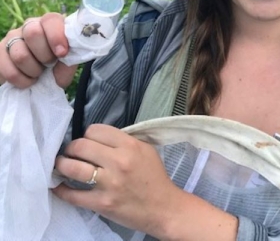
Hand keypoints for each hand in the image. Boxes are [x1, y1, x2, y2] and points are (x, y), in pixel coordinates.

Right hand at [0, 13, 76, 88]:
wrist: (35, 78)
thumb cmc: (55, 67)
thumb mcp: (66, 65)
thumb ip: (69, 61)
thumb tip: (65, 58)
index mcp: (50, 24)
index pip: (51, 20)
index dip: (56, 37)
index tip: (62, 54)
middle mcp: (30, 26)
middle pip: (33, 33)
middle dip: (45, 55)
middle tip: (49, 64)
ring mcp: (12, 38)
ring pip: (20, 55)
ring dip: (34, 70)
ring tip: (39, 73)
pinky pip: (9, 70)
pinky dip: (22, 80)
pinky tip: (28, 80)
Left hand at [54, 124, 180, 236]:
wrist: (163, 207)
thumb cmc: (154, 177)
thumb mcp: (146, 149)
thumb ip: (124, 140)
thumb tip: (100, 138)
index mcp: (130, 146)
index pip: (96, 130)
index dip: (88, 134)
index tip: (88, 140)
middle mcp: (118, 162)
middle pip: (81, 145)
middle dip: (72, 147)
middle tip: (72, 151)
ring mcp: (109, 183)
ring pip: (73, 167)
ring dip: (62, 164)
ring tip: (62, 164)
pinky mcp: (102, 203)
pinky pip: (73, 195)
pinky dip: (61, 190)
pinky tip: (58, 186)